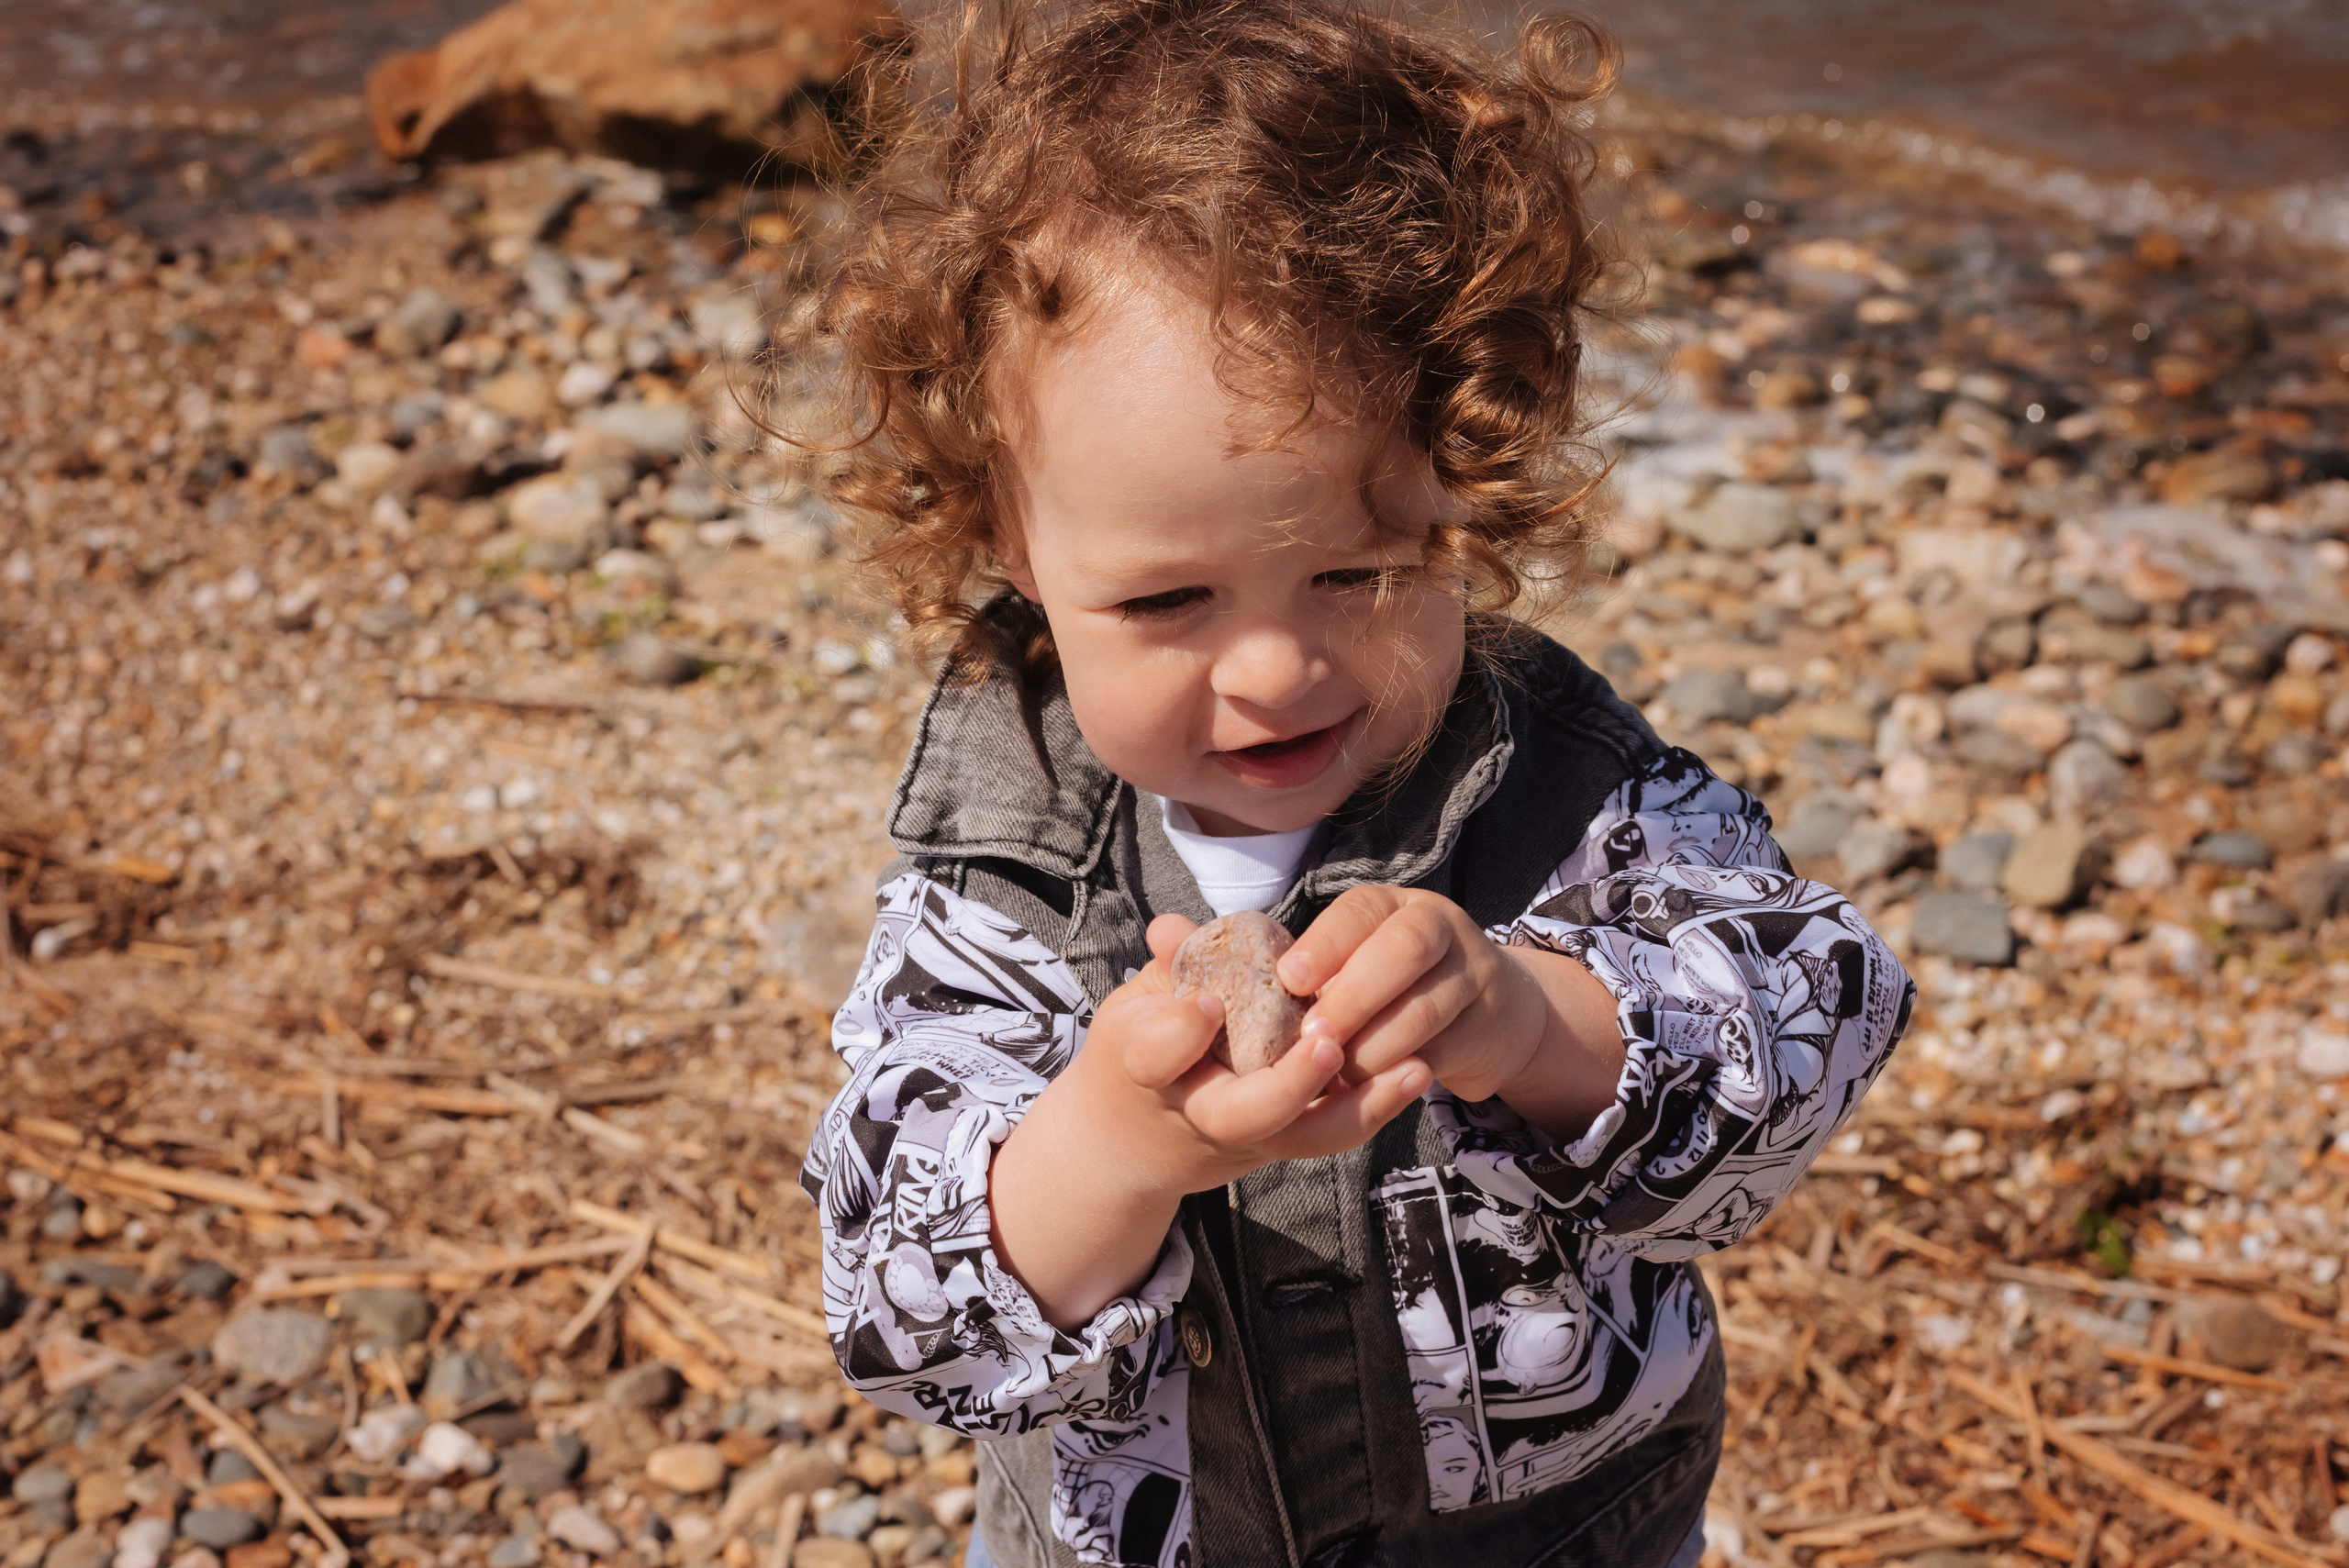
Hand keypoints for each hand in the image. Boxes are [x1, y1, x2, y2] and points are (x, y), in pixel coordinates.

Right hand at [1073, 913, 1434, 1193]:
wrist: (1138, 1141)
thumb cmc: (1141, 1050)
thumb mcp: (1137, 1004)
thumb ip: (1166, 966)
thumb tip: (1172, 928)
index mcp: (1148, 1069)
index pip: (1156, 1058)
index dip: (1177, 1033)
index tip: (1205, 1002)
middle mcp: (1200, 1113)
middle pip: (1242, 1116)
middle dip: (1287, 1084)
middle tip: (1325, 1044)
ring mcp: (1248, 1136)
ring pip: (1303, 1135)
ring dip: (1360, 1104)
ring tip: (1411, 1066)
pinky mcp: (1285, 1141)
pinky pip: (1332, 1132)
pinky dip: (1376, 1106)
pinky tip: (1416, 1071)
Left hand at [1276, 886, 1625, 1136]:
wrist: (1493, 1011)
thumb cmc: (1395, 987)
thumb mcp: (1362, 963)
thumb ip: (1321, 975)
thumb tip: (1253, 1008)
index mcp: (1395, 905)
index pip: (1361, 910)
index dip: (1326, 943)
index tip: (1290, 979)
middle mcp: (1440, 927)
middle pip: (1404, 949)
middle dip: (1352, 996)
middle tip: (1314, 1037)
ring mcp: (1471, 975)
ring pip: (1424, 1008)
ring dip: (1373, 1046)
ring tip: (1335, 1072)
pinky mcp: (1485, 1028)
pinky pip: (1440, 1052)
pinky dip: (1396, 1074)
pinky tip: (1367, 1088)